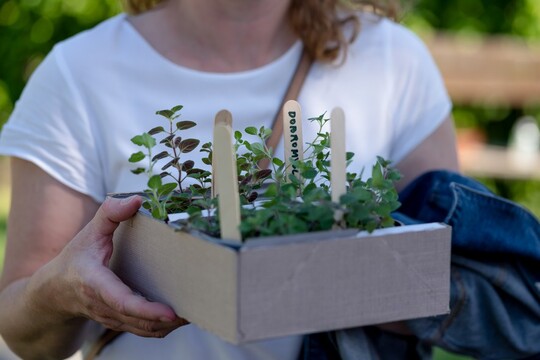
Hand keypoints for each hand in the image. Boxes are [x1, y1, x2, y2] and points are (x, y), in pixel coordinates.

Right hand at [34, 196, 187, 337]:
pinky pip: (142, 331)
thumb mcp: (88, 233)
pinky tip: (179, 317)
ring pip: (143, 330)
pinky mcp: (119, 323)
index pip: (121, 301)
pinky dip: (162, 328)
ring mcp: (111, 319)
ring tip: (194, 312)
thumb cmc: (75, 260)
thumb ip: (109, 213)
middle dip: (168, 320)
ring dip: (169, 326)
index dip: (146, 310)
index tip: (170, 312)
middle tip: (196, 309)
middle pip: (139, 321)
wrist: (54, 292)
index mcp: (95, 283)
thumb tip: (137, 199)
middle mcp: (103, 306)